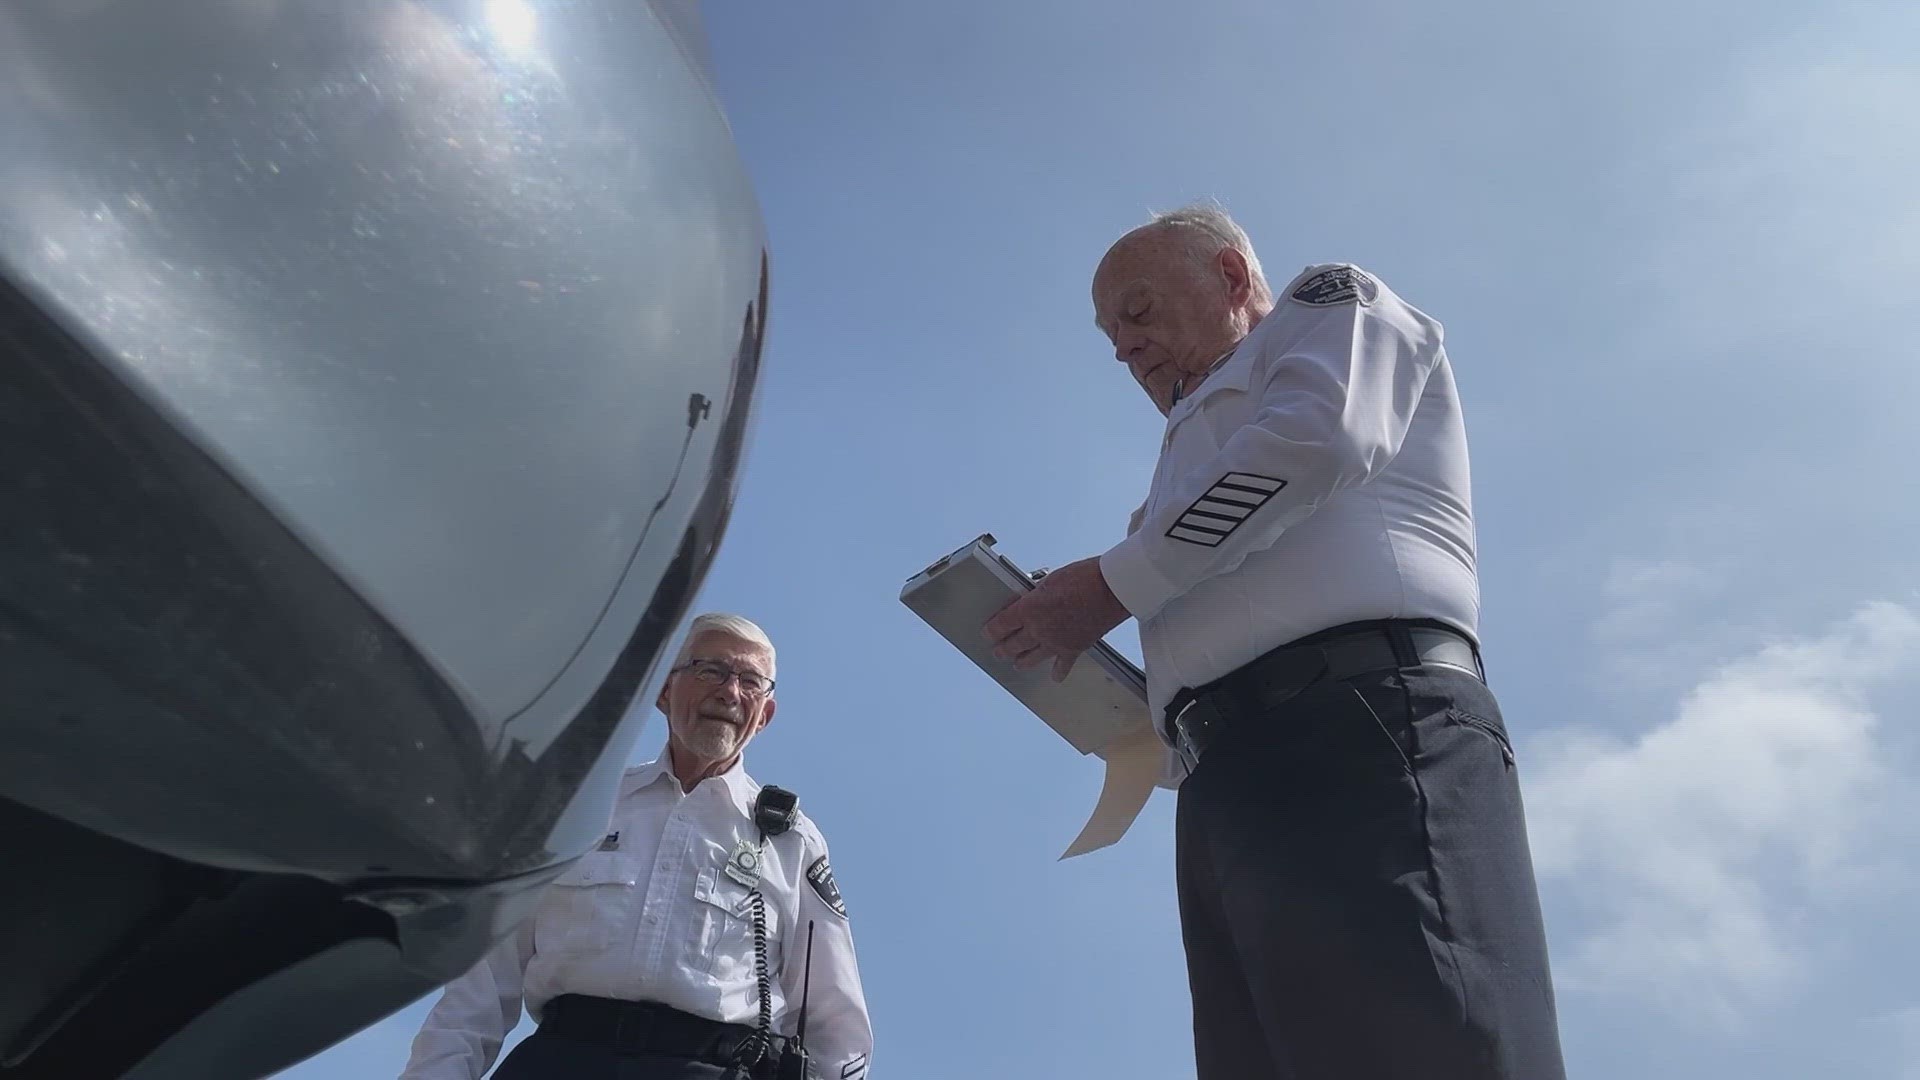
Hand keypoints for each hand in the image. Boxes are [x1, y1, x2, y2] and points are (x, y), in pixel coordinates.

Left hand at [982, 556, 1129, 681]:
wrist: (1111, 589)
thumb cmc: (1084, 577)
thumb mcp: (1051, 579)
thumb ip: (1036, 594)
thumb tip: (1032, 600)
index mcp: (1029, 609)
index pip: (1001, 624)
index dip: (991, 631)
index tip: (987, 633)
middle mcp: (1039, 629)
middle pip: (1013, 644)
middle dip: (1002, 648)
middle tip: (997, 651)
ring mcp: (1056, 642)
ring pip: (1032, 658)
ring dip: (1021, 661)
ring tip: (1016, 663)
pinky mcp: (1074, 649)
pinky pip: (1063, 665)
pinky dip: (1058, 672)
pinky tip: (1054, 677)